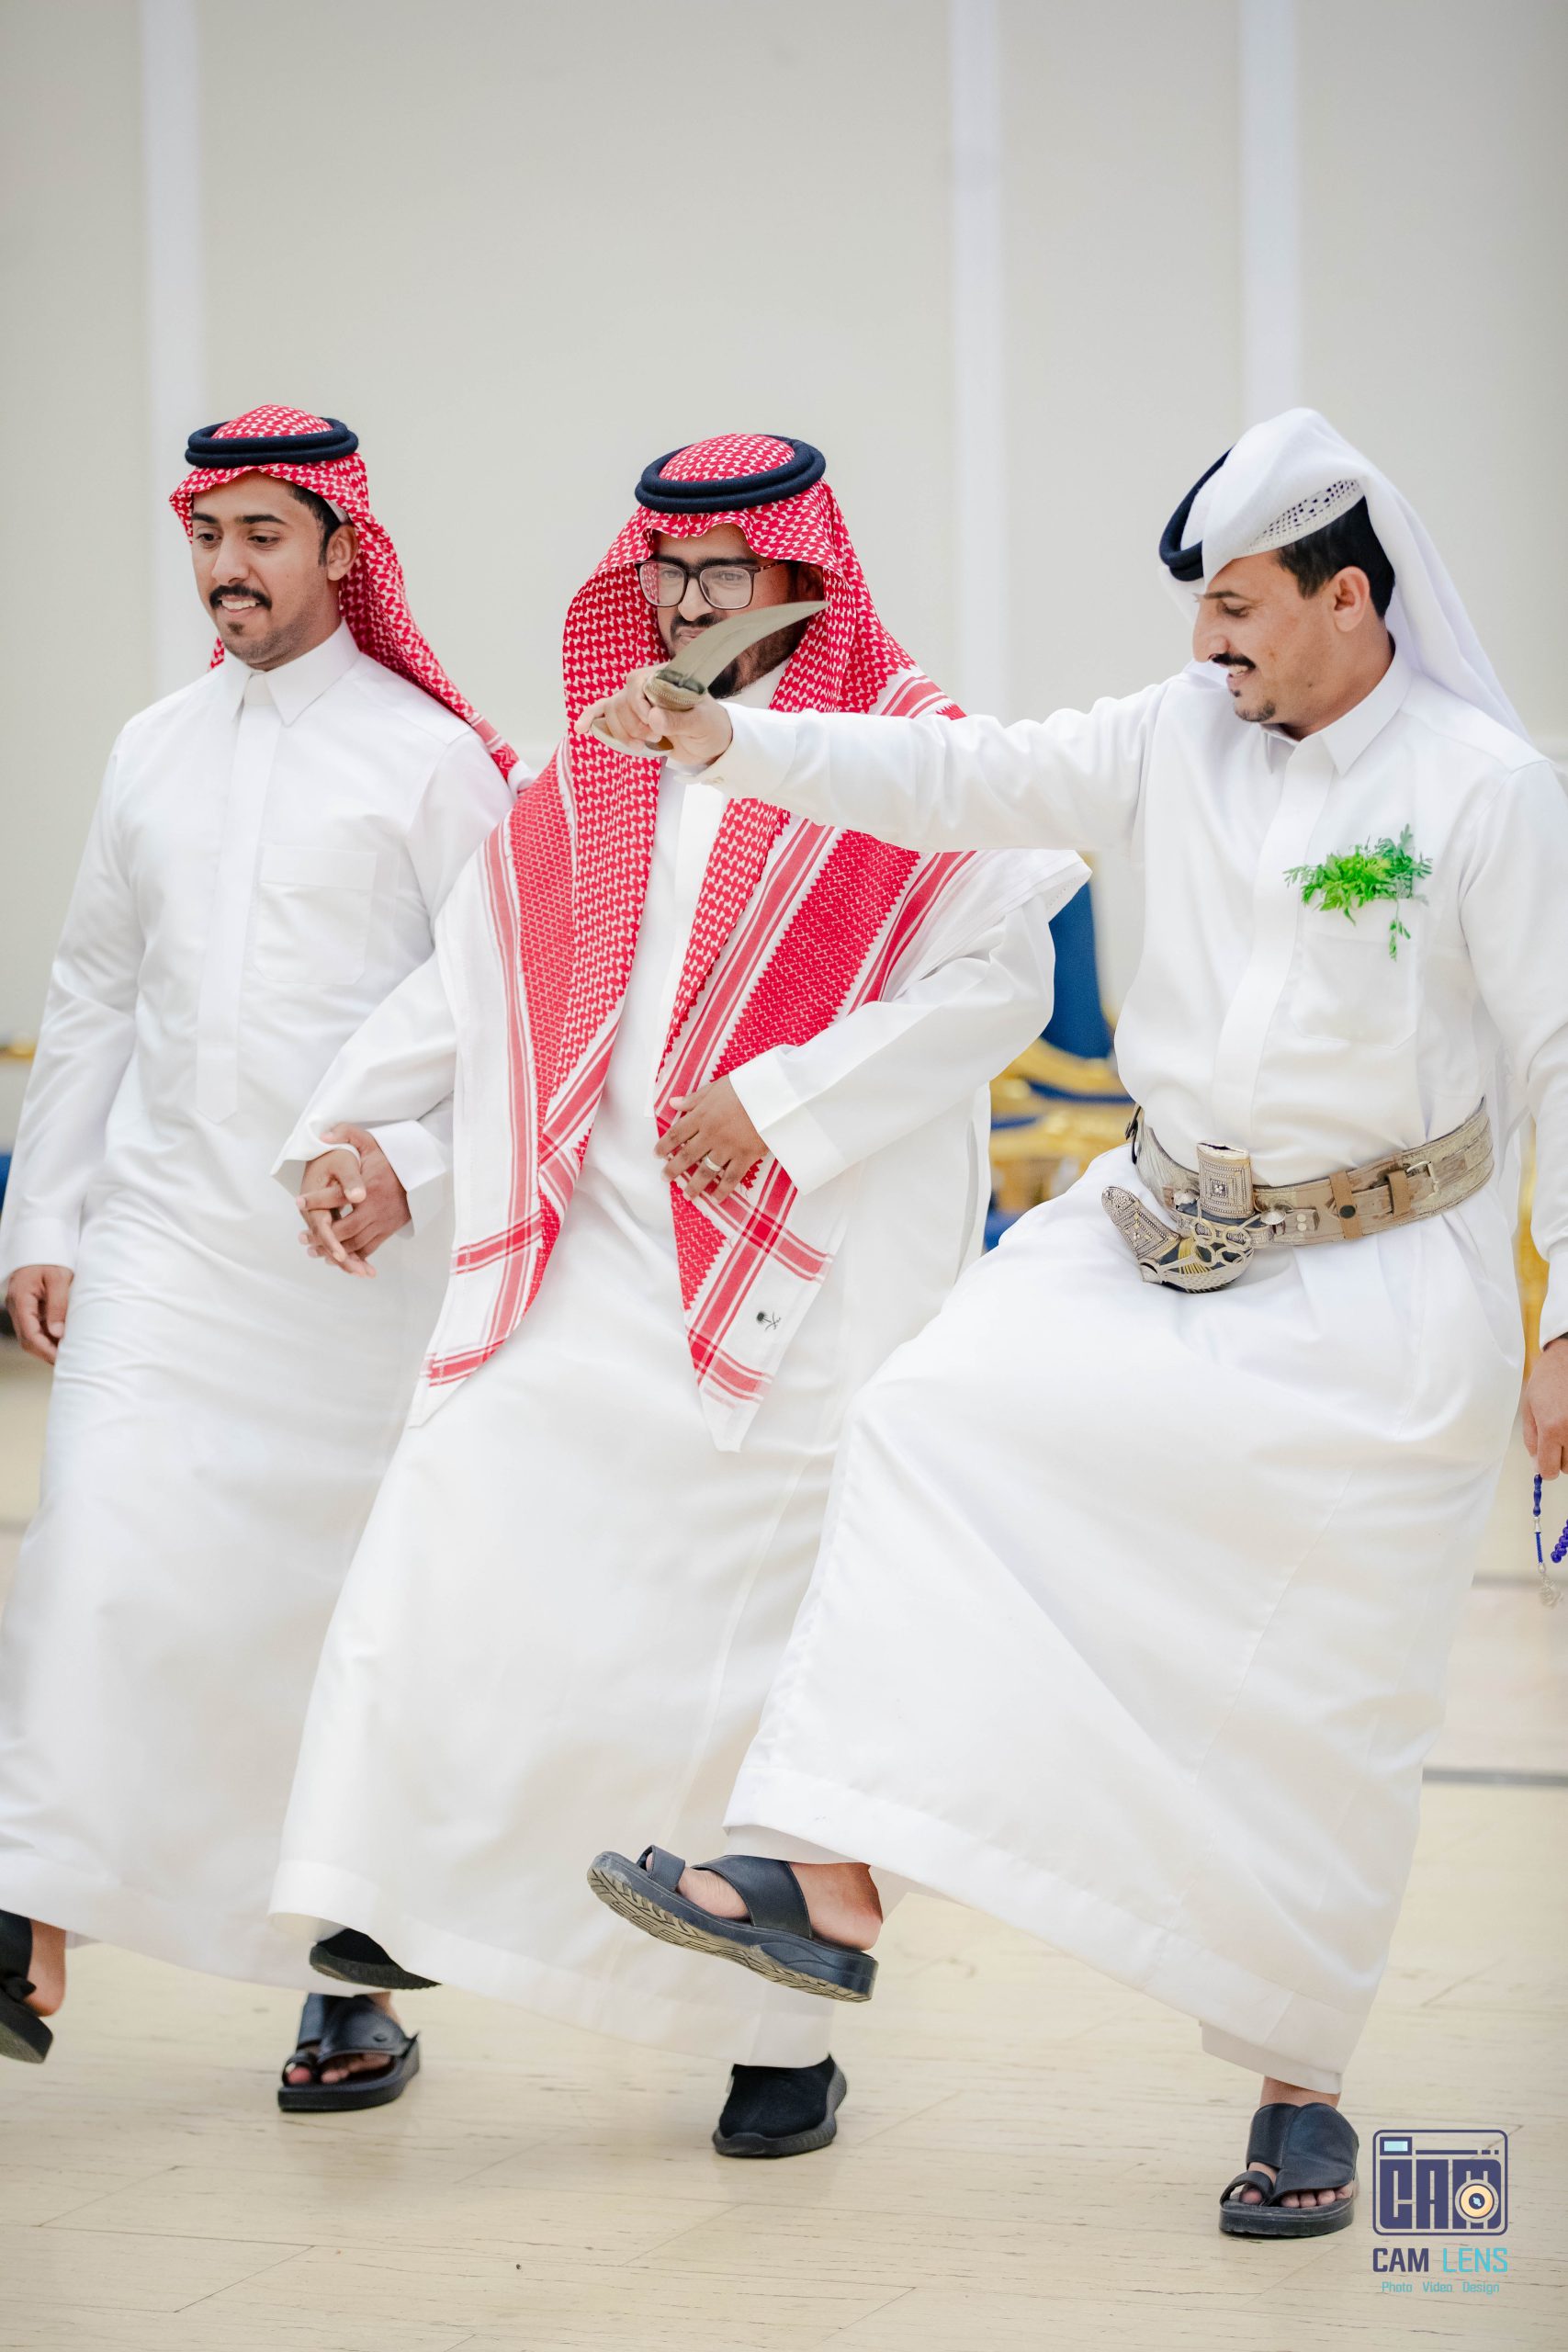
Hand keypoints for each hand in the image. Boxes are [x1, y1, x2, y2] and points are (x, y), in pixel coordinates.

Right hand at [5, 1263, 72, 1364]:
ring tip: (68, 1355)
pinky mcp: (28, 1307)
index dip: (45, 1349)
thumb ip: (58, 1305)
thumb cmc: (52, 1258)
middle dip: (45, 1353)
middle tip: (68, 1362)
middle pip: (27, 1339)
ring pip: (29, 1335)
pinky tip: (62, 1341)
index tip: (61, 1359)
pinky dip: (47, 1337)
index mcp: (21, 1299)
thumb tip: (58, 1333)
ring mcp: (20, 1307)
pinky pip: (34, 1327)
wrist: (42, 1243)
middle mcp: (16, 1306)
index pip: (29, 1333)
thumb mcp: (59, 1278)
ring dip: (46, 1346)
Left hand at [296, 1124, 409, 1277]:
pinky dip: (351, 1256)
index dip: (317, 1200)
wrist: (421, 1177)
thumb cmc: (392, 1160)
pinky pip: (368, 1249)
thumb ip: (347, 1134)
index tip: (298, 1200)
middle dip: (321, 1236)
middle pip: (345, 1229)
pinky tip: (336, 1257)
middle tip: (302, 1238)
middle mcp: (375, 1208)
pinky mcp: (387, 1231)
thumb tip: (323, 1136)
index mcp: (369, 1187)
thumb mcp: (372, 1142)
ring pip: (355, 1243)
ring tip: (313, 1250)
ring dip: (333, 1250)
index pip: (339, 1196)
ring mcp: (382, 1222)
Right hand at [578, 669, 734, 767]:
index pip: (639, 682)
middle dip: (634, 724)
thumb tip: (653, 718)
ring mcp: (637, 700)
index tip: (654, 726)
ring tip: (642, 745)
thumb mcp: (701, 724)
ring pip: (613, 710)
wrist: (711, 743)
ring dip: (623, 732)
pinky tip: (581, 729)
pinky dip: (592, 719)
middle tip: (654, 738)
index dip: (640, 706)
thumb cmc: (710, 727)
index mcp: (667, 676)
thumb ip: (678, 721)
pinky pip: (604, 713)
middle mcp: (649, 683)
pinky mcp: (630, 716)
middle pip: (623, 698)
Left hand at [656, 1079, 765, 1204]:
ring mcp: (727, 1147)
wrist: (773, 1093)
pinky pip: (731, 1178)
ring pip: (706, 1171)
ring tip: (688, 1195)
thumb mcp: (716, 1087)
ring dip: (694, 1185)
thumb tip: (672, 1103)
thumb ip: (694, 1099)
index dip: (664, 1145)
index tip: (656, 1154)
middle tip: (664, 1178)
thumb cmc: (745, 1086)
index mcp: (702, 1116)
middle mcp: (710, 1134)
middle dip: (673, 1169)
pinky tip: (715, 1198)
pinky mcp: (745, 1156)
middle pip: (687, 1156)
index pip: (676, 1134)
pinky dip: (722, 1190)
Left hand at [1523, 1335, 1567, 1478]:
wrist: (1567, 1359)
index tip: (1546, 1463)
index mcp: (1552, 1428)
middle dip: (1561, 1458)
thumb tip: (1538, 1465)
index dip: (1546, 1469)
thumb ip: (1532, 1440)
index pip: (1550, 1469)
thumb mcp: (1529, 1408)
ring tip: (1566, 1426)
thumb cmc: (1548, 1379)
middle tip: (1558, 1437)